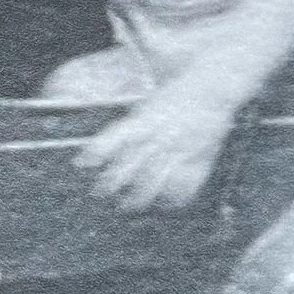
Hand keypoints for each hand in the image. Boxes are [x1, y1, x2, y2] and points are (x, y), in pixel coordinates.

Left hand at [73, 89, 234, 212]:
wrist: (213, 87)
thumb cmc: (179, 93)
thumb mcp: (150, 104)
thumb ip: (134, 124)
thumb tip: (112, 145)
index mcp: (145, 119)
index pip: (114, 138)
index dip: (95, 152)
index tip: (80, 164)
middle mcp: (159, 136)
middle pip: (129, 165)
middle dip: (111, 183)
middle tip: (99, 193)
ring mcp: (179, 149)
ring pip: (153, 181)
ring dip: (138, 197)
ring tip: (127, 206)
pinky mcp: (199, 159)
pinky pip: (184, 185)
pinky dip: (173, 197)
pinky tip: (165, 204)